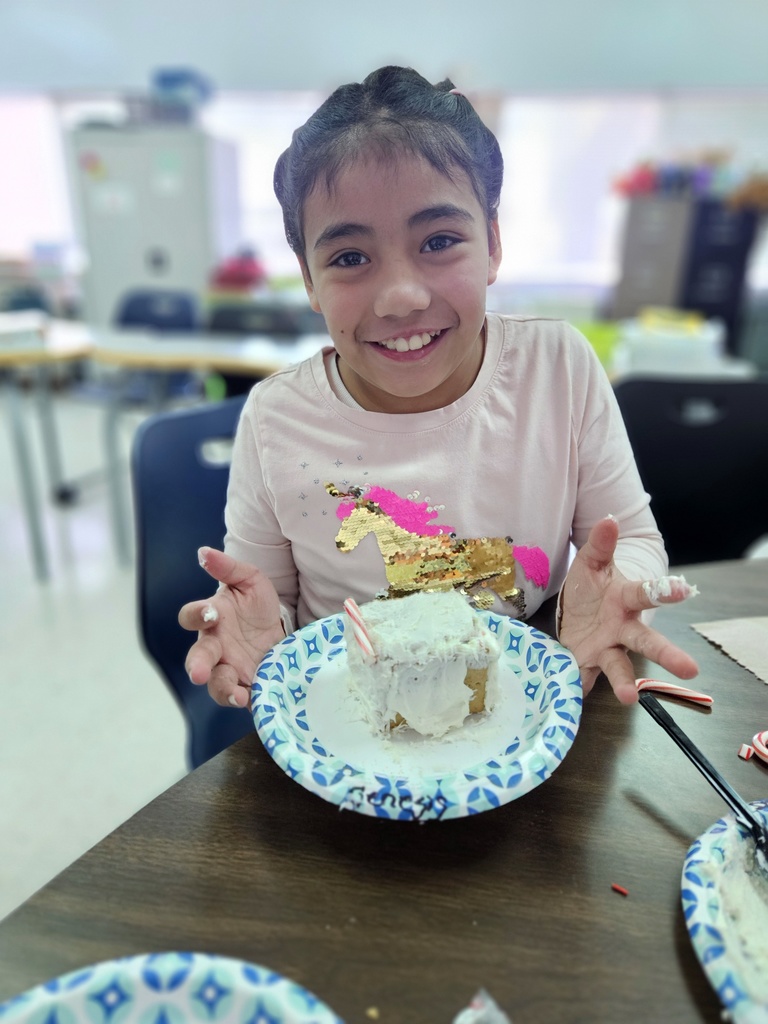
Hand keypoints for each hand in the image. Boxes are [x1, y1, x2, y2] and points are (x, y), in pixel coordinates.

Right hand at [178, 547, 284, 707]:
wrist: (281, 628)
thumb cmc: (257, 604)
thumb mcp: (249, 580)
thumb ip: (227, 568)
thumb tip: (203, 552)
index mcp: (212, 619)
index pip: (192, 616)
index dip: (197, 614)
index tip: (211, 612)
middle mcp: (216, 647)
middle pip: (198, 658)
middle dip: (198, 666)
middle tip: (199, 673)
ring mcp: (230, 668)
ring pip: (217, 683)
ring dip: (222, 687)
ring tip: (234, 691)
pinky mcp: (248, 684)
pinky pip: (240, 696)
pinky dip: (242, 699)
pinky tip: (249, 698)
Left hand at [559, 516, 698, 704]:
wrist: (580, 608)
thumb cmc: (593, 585)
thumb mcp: (592, 562)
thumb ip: (600, 544)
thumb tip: (609, 519)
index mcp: (627, 599)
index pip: (649, 593)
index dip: (666, 592)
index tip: (683, 590)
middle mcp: (623, 627)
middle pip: (647, 641)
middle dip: (666, 654)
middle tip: (691, 669)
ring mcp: (607, 647)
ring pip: (620, 666)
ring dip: (624, 682)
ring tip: (628, 697)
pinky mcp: (586, 661)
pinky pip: (584, 676)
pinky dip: (580, 685)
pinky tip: (576, 695)